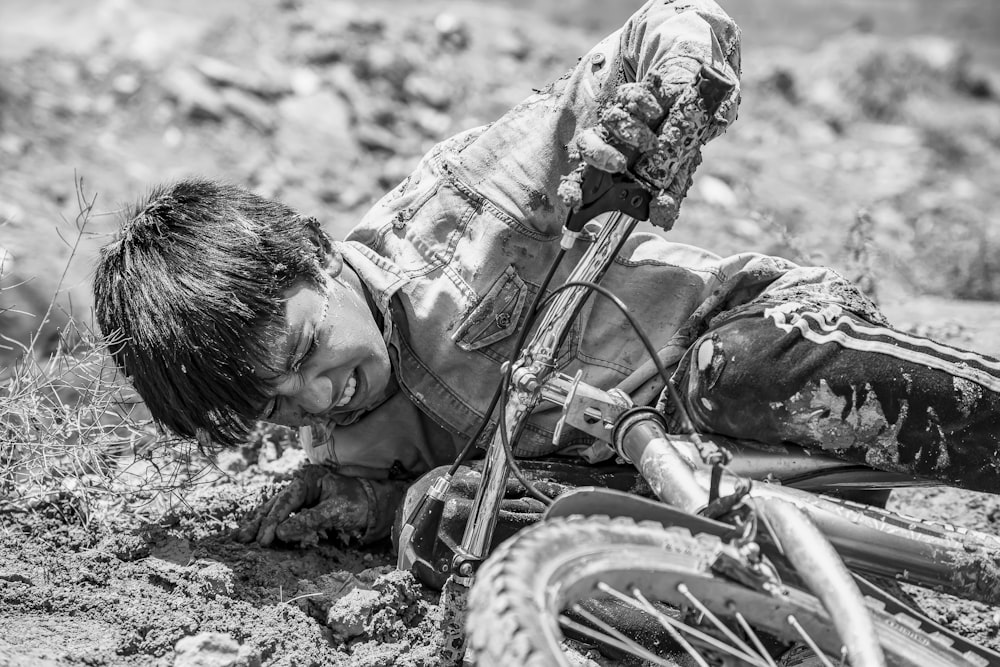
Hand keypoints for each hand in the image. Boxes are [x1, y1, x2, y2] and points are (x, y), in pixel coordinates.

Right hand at [236, 464, 369, 545]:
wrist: (379, 505)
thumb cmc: (360, 503)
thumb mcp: (336, 511)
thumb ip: (309, 521)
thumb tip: (279, 533)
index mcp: (308, 479)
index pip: (285, 502)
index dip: (271, 522)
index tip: (262, 541)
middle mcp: (301, 485)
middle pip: (274, 505)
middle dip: (258, 523)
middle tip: (240, 540)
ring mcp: (302, 496)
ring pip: (275, 510)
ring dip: (259, 524)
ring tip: (241, 538)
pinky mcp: (305, 508)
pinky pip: (283, 516)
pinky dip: (270, 525)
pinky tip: (258, 533)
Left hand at [568, 57, 738, 228]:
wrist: (698, 109)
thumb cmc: (678, 149)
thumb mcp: (676, 179)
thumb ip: (667, 200)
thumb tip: (662, 218)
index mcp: (612, 169)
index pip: (580, 180)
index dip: (572, 190)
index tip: (575, 200)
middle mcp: (611, 142)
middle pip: (586, 145)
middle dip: (599, 155)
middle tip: (619, 165)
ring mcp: (621, 117)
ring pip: (609, 120)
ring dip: (631, 132)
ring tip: (652, 143)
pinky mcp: (633, 94)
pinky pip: (629, 96)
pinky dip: (643, 105)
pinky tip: (657, 113)